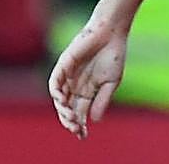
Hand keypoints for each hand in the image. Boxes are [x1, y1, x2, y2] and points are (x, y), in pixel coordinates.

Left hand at [48, 19, 129, 138]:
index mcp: (87, 91)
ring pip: (60, 98)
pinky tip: (62, 100)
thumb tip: (95, 120)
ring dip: (63, 110)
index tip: (83, 136)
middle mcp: (75, 85)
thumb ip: (102, 100)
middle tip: (76, 128)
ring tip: (71, 118)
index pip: (79, 111)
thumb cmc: (113, 55)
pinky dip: (56, 92)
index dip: (80, 124)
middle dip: (70, 120)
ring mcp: (68, 76)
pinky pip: (54, 82)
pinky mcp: (63, 65)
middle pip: (67, 108)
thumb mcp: (111, 82)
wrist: (111, 33)